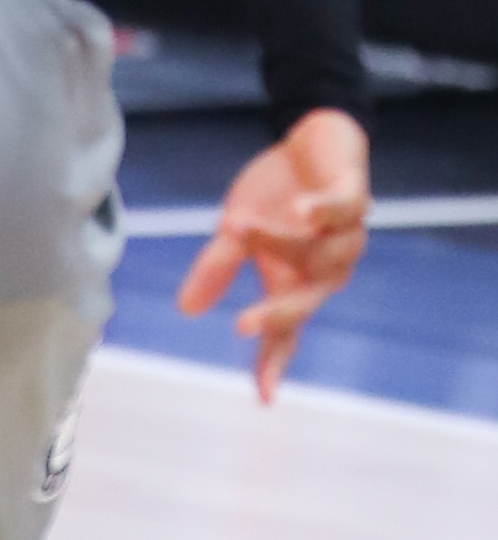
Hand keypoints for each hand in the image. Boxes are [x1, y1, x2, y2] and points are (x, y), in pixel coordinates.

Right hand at [176, 104, 371, 399]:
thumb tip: (184, 309)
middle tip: (242, 325)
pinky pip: (341, 212)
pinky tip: (301, 211)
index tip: (265, 398)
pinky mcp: (353, 199)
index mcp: (296, 282)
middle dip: (276, 314)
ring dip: (276, 241)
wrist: (315, 141)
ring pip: (315, 253)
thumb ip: (217, 267)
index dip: (273, 362)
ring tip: (238, 224)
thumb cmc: (278, 195)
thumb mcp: (237, 230)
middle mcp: (326, 269)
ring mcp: (344, 236)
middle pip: (304, 302)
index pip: (285, 331)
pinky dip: (321, 213)